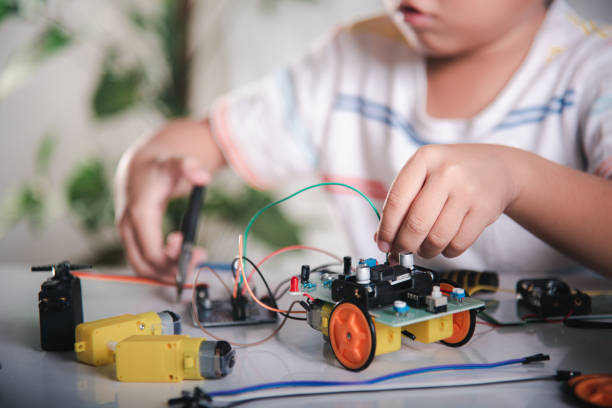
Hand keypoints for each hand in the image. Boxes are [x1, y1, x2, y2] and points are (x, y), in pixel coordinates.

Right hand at [115, 119, 224, 280]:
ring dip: (167, 272)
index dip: (175, 260)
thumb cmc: (159, 167)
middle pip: (145, 265)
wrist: (140, 167)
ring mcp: (127, 235)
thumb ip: (190, 167)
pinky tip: (179, 258)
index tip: (197, 253)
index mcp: (139, 213)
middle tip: (197, 259)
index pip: (152, 252)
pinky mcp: (131, 240)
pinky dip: (160, 268)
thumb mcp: (176, 163)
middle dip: (173, 270)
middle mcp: (128, 227)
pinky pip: (142, 263)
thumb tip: (204, 176)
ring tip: (191, 259)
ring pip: (142, 268)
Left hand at [375, 144, 520, 258]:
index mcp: (425, 159)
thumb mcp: (425, 174)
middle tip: (402, 251)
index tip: (382, 244)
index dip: (386, 228)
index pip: (396, 200)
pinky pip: (458, 244)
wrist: (499, 167)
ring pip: (436, 238)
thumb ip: (403, 201)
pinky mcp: (485, 210)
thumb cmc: (453, 173)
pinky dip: (447, 252)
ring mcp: (468, 191)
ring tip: (424, 248)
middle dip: (404, 245)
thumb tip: (381, 238)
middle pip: (416, 223)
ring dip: (426, 251)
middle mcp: (446, 172)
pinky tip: (445, 245)